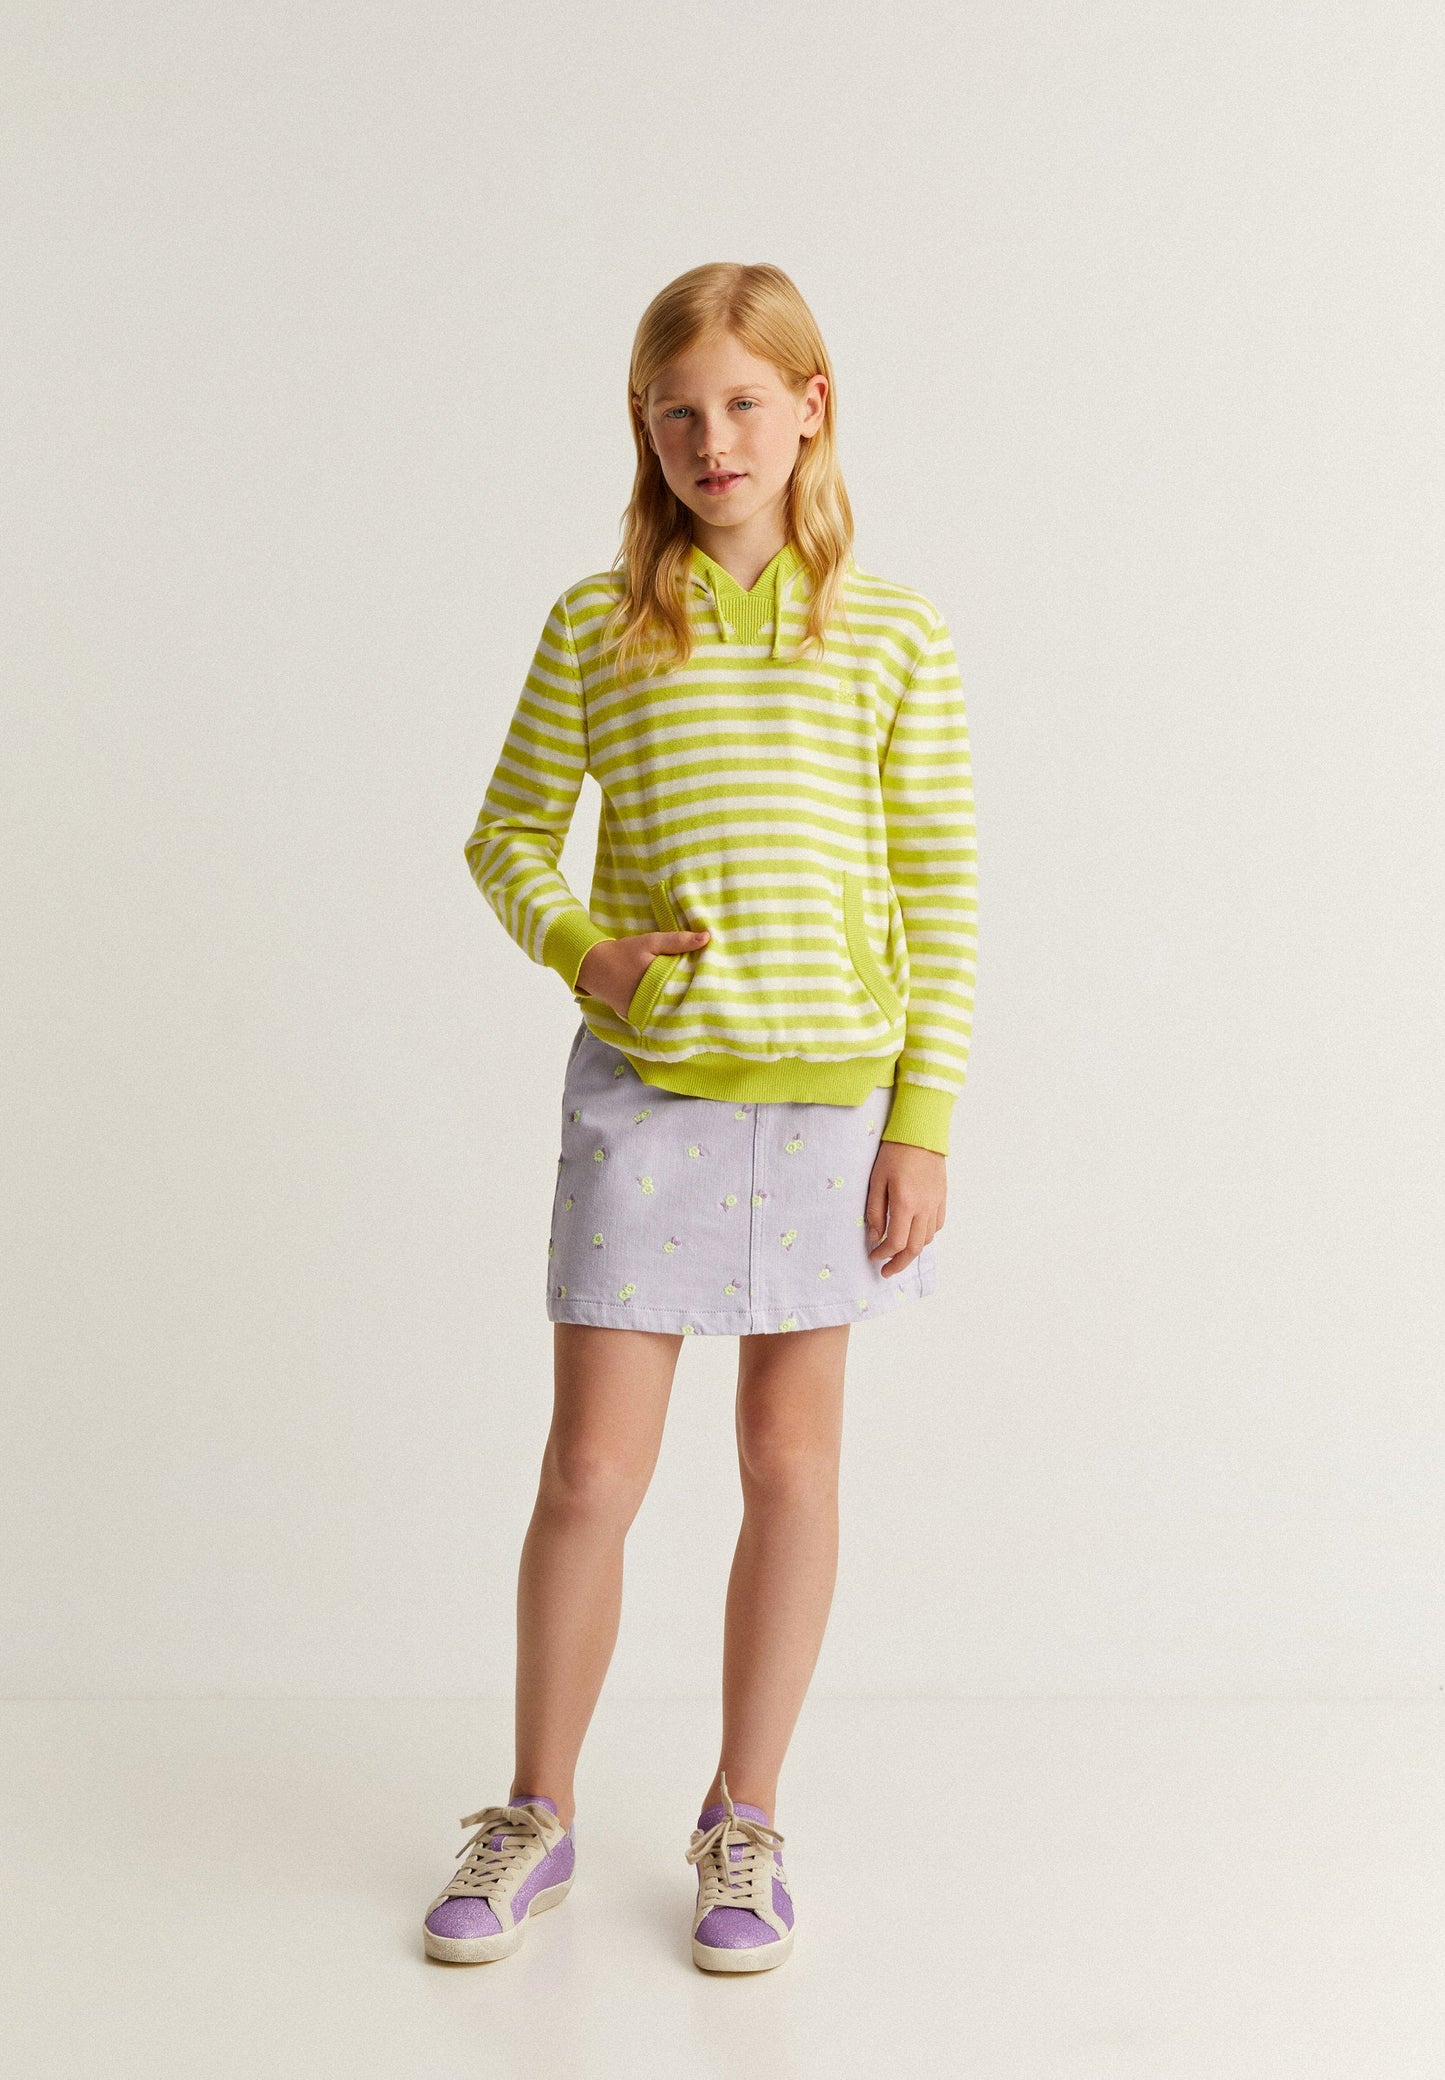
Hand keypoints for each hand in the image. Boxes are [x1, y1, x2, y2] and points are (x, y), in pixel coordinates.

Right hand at [575, 929, 709, 1022]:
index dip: (702, 987)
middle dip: (693, 999)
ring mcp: (641, 1012)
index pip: (686, 988)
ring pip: (668, 1013)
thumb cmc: (625, 952)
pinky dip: (665, 1012)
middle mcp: (648, 1001)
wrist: (593, 967)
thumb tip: (708, 937)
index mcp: (656, 981)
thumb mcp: (651, 941)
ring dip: (680, 1007)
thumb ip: (678, 941)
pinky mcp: (635, 1018)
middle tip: (712, 996)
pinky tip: (677, 1008)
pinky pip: (656, 1016)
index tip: (715, 984)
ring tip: (699, 1004)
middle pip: (679, 1003)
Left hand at [865, 1140, 945, 1276]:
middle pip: (915, 1248)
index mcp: (905, 1204)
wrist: (920, 1133)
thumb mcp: (876, 1181)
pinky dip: (926, 1236)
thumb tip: (875, 1237)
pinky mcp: (942, 1197)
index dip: (883, 1254)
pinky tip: (915, 1234)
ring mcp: (936, 1203)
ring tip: (899, 1253)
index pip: (896, 1242)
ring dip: (913, 1251)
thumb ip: (875, 1211)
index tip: (873, 1257)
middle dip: (899, 1264)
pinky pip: (937, 1225)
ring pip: (927, 1239)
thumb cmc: (894, 1153)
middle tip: (886, 1271)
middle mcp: (924, 1208)